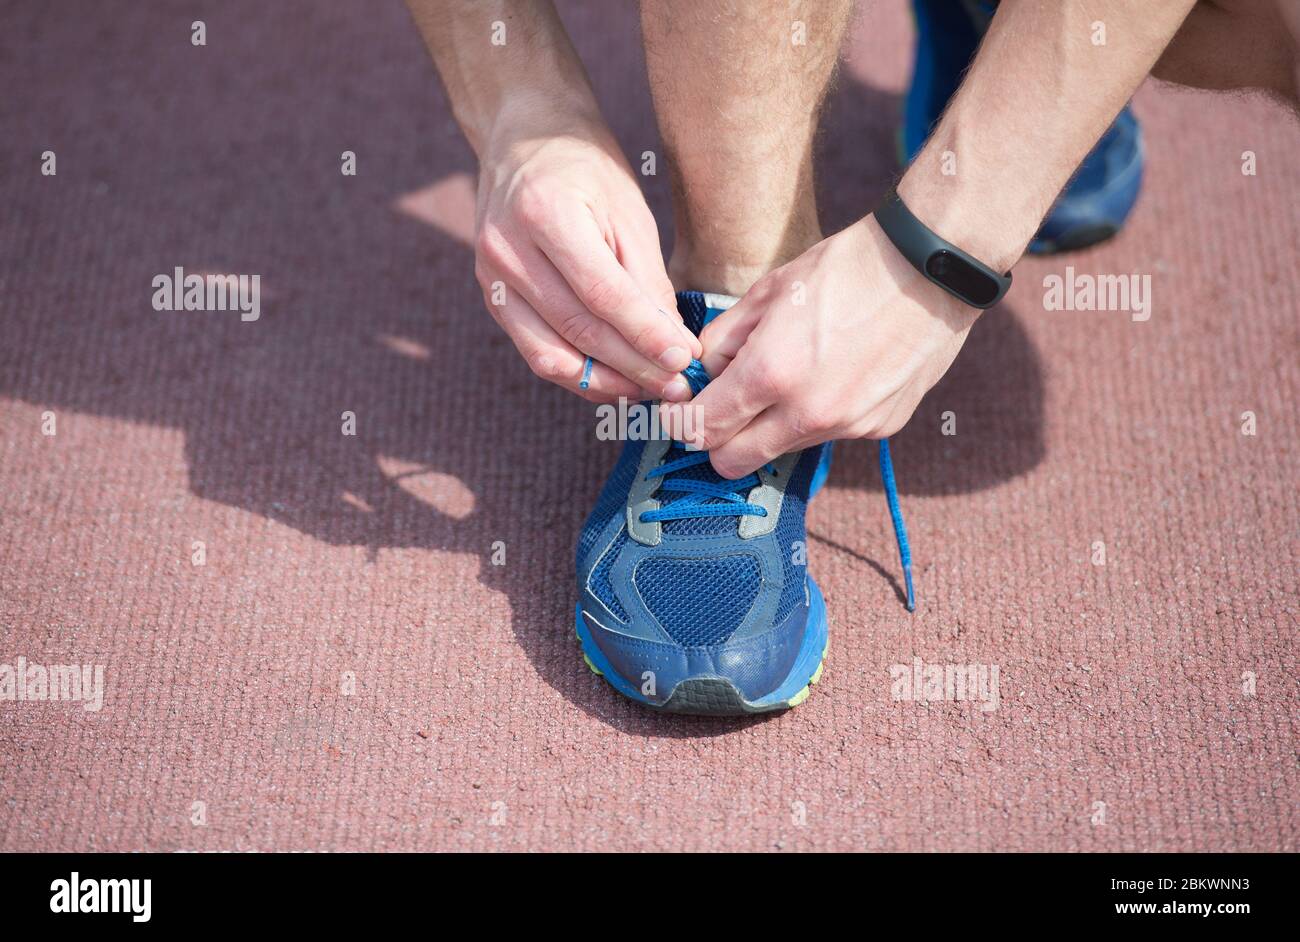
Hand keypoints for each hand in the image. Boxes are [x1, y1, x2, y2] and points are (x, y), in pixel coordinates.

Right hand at [474, 114, 700, 402]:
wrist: (522, 140)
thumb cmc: (585, 168)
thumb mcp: (629, 209)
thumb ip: (647, 278)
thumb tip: (671, 344)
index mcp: (545, 213)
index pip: (603, 294)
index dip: (646, 334)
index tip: (684, 360)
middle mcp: (507, 249)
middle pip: (578, 329)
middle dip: (634, 366)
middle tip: (678, 387)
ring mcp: (490, 277)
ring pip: (552, 354)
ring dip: (606, 382)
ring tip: (650, 390)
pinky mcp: (490, 298)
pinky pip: (535, 352)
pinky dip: (577, 375)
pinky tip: (614, 382)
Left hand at [663, 216, 979, 477]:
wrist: (931, 269)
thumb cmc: (845, 268)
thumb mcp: (768, 291)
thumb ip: (724, 340)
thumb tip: (706, 374)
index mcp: (770, 374)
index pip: (703, 429)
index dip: (683, 422)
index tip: (683, 411)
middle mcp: (807, 413)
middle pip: (734, 461)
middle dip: (718, 441)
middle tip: (722, 408)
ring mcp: (847, 427)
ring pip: (782, 449)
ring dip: (770, 426)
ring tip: (790, 375)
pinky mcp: (880, 429)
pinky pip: (829, 434)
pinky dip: (818, 415)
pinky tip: (836, 372)